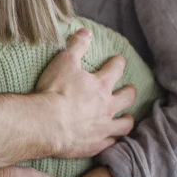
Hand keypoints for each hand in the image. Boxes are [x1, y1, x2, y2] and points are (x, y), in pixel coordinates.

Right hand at [36, 28, 136, 158]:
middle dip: (129, 92)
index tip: (119, 60)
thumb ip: (77, 46)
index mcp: (100, 85)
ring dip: (127, 120)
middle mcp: (107, 107)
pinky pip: (110, 144)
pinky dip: (112, 141)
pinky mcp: (94, 145)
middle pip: (126, 98)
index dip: (118, 63)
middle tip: (130, 90)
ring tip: (128, 118)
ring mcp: (102, 128)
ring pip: (124, 124)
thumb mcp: (63, 62)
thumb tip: (87, 31)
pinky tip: (111, 140)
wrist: (46, 124)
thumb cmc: (54, 91)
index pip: (115, 70)